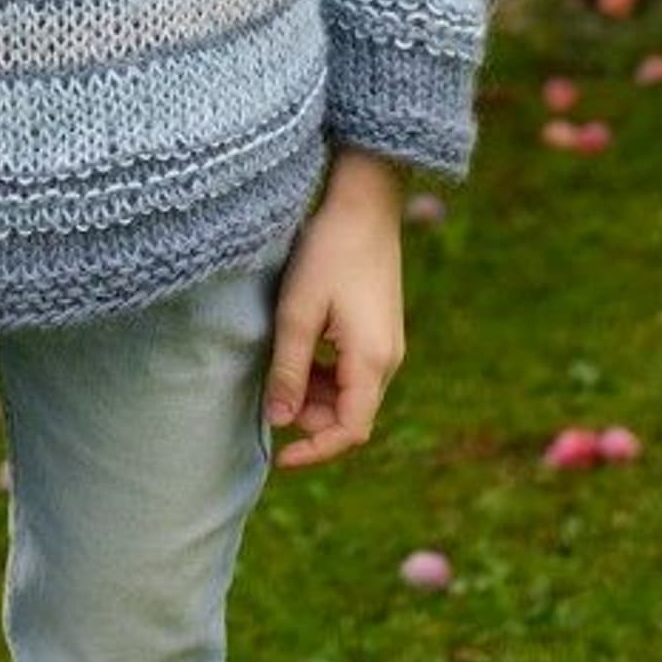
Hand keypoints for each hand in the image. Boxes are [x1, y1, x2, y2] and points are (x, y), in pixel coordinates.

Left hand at [263, 150, 405, 470]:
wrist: (364, 202)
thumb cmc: (329, 252)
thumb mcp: (299, 312)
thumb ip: (289, 370)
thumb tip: (279, 422)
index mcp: (372, 361)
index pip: (350, 431)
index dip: (315, 451)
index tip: (280, 459)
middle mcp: (388, 360)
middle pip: (350, 414)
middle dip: (310, 417)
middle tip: (273, 391)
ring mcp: (388, 344)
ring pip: (350, 393)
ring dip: (316, 393)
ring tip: (283, 363)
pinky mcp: (380, 329)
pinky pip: (354, 370)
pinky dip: (326, 372)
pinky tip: (301, 346)